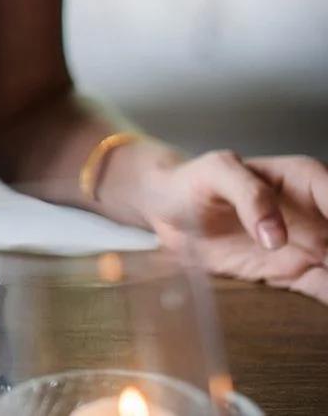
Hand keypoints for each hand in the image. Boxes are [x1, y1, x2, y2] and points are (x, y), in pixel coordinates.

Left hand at [144, 151, 327, 301]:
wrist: (166, 208)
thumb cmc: (193, 180)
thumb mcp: (216, 172)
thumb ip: (248, 195)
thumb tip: (275, 236)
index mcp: (304, 180)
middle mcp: (316, 214)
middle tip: (327, 266)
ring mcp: (308, 245)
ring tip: (326, 281)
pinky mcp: (292, 273)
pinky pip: (324, 289)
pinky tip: (327, 305)